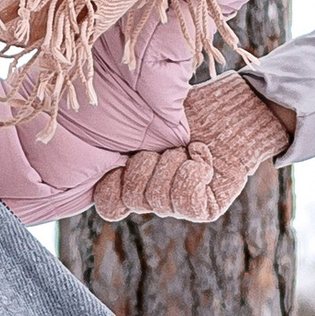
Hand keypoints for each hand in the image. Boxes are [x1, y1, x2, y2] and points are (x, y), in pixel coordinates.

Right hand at [91, 72, 293, 221]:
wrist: (230, 107)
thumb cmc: (185, 110)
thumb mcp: (144, 120)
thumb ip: (117, 138)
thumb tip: (84, 140)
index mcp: (131, 178)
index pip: (107, 204)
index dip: (111, 184)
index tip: (127, 154)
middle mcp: (152, 197)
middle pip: (132, 197)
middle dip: (148, 161)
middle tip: (168, 144)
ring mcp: (178, 206)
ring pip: (158, 197)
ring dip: (174, 162)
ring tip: (187, 147)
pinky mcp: (203, 208)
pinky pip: (186, 199)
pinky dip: (194, 170)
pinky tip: (201, 157)